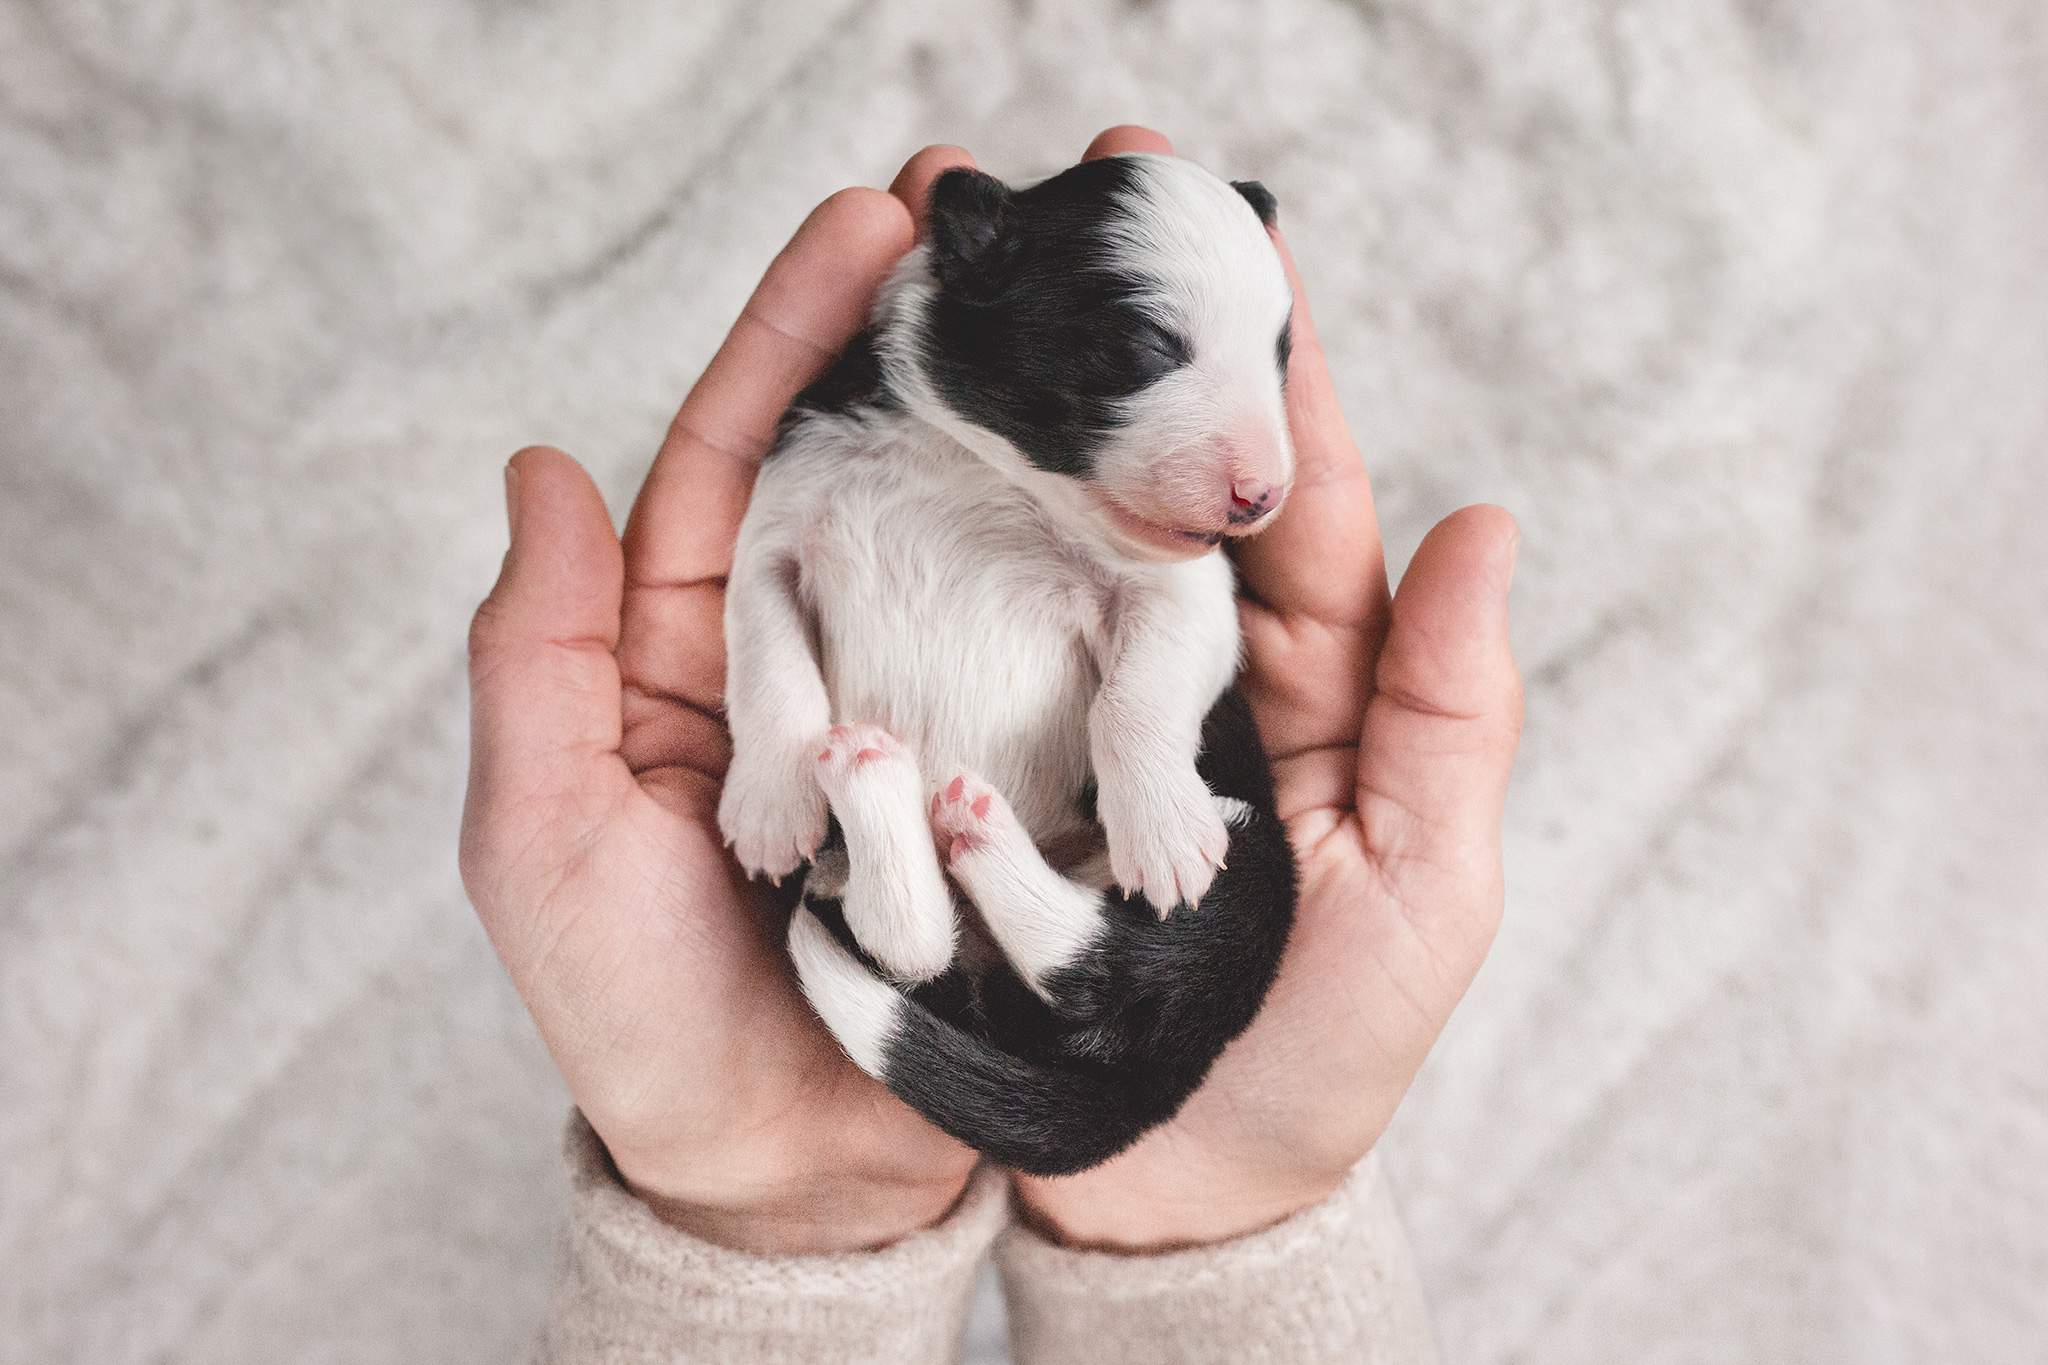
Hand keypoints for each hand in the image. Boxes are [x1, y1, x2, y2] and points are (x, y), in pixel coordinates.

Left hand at [458, 149, 992, 1255]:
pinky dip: (1100, 574)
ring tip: (1097, 319)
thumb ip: (536, 661)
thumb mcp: (544, 841)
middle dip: (930, 337)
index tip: (869, 218)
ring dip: (1028, 426)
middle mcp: (820, 652)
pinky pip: (1059, 661)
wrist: (786, 1178)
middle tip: (1002, 215)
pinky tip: (1152, 491)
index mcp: (695, 646)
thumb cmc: (639, 1018)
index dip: (795, 332)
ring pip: (975, 539)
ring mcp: (924, 706)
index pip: (743, 451)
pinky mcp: (1011, 774)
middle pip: (872, 462)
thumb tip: (540, 468)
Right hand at [1011, 127, 1523, 1250]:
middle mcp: (1170, 672)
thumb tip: (1491, 522)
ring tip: (928, 271)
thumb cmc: (1315, 1061)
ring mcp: (1061, 716)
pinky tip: (860, 445)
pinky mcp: (967, 772)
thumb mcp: (1421, 895)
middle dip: (1095, 330)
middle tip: (1044, 186)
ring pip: (1028, 534)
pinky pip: (937, 650)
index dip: (1254, 350)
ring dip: (990, 402)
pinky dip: (901, 548)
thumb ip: (1448, 716)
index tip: (1219, 216)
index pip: (1274, 488)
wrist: (1170, 1201)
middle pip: (1136, 473)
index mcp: (1292, 678)